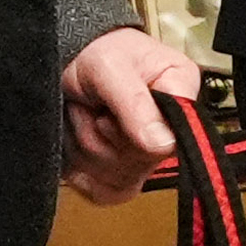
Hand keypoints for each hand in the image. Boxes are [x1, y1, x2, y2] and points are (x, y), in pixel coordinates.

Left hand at [60, 25, 208, 204]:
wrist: (64, 59)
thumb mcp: (108, 66)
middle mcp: (170, 128)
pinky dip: (83, 171)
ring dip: (88, 148)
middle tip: (94, 108)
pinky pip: (106, 192)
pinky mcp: (121, 173)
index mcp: (181, 94)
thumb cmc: (92, 52)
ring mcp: (145, 154)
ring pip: (120, 178)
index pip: (176, 140)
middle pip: (143, 163)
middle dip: (105, 137)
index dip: (140, 134)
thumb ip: (135, 103)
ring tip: (87, 116)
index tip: (110, 116)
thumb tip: (164, 144)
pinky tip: (80, 142)